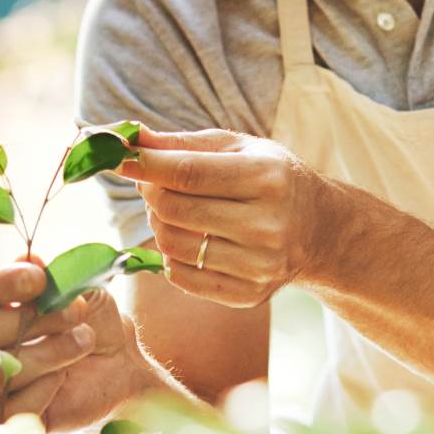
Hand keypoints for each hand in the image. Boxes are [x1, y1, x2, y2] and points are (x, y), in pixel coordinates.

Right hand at [0, 255, 152, 432]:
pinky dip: (45, 388)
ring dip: (48, 350)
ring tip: (83, 340)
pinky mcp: (7, 416)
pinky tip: (64, 379)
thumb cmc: (89, 318)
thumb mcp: (78, 287)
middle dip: (31, 319)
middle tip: (76, 311)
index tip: (40, 279)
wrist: (119, 361)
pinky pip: (12, 405)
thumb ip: (51, 275)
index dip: (1, 283)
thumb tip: (27, 257)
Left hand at [118, 127, 335, 308]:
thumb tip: (128, 138)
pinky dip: (172, 254)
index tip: (113, 155)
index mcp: (267, 178)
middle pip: (173, 210)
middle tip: (153, 181)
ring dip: (158, 222)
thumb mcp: (239, 148)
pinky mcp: (248, 296)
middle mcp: (267, 226)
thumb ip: (182, 144)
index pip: (187, 173)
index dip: (143, 165)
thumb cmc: (272, 178)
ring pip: (171, 245)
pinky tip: (190, 237)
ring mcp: (259, 266)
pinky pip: (181, 277)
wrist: (320, 229)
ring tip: (174, 209)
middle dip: (150, 192)